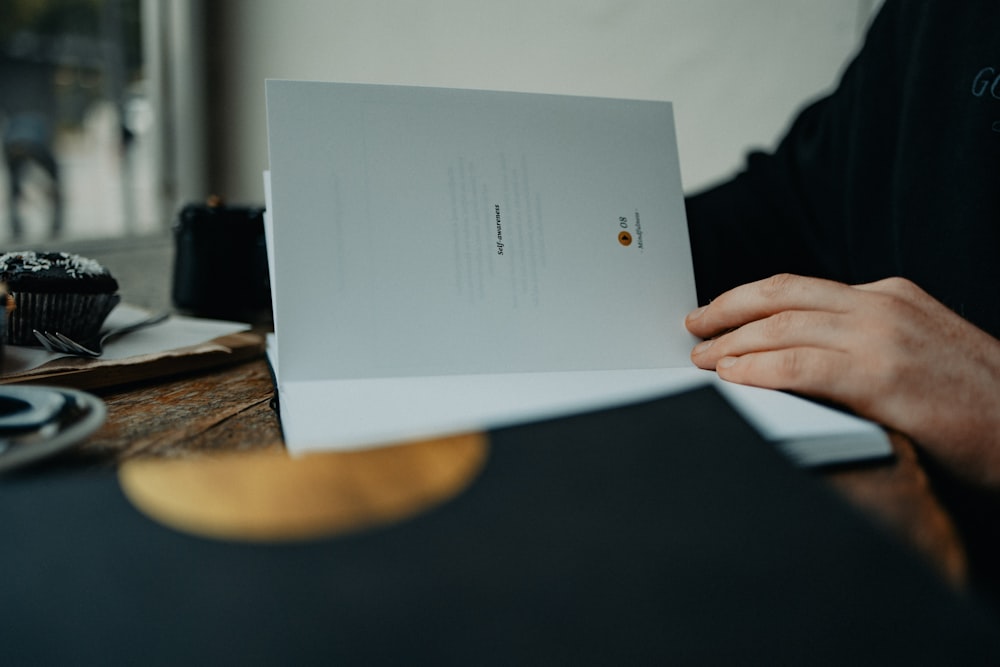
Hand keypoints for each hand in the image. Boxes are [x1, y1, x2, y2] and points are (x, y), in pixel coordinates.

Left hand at [685, 274, 999, 488]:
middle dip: (727, 310)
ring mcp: (882, 337)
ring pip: (782, 327)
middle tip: (694, 327)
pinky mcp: (882, 377)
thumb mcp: (918, 349)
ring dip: (731, 344)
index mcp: (890, 295)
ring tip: (701, 360)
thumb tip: (801, 353)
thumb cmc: (976, 400)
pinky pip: (800, 366)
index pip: (800, 287)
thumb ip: (865, 341)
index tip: (719, 313)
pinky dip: (758, 369)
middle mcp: (881, 306)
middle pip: (781, 295)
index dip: (749, 299)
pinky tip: (733, 377)